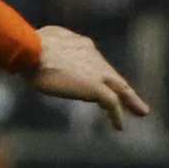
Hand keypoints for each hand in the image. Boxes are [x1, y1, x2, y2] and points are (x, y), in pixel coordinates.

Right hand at [29, 25, 148, 119]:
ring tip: (140, 112)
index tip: (100, 81)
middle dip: (125, 89)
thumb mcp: (44, 40)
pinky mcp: (96, 87)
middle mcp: (94, 57)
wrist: (31, 51)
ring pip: (120, 89)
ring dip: (131, 101)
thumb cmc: (28, 46)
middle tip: (137, 101)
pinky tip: (119, 126)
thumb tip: (44, 50)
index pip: (95, 61)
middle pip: (113, 76)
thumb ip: (53, 46)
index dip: (100, 72)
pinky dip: (116, 115)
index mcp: (81, 45)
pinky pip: (112, 103)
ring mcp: (97, 73)